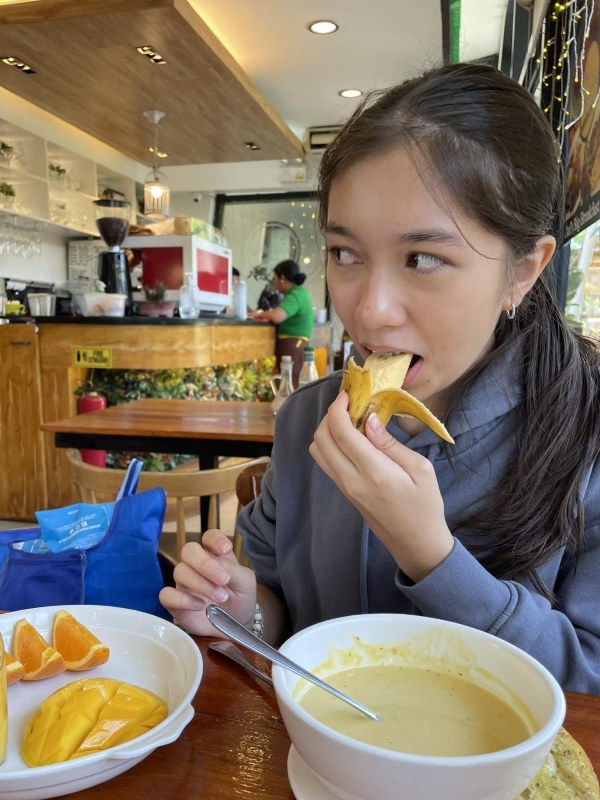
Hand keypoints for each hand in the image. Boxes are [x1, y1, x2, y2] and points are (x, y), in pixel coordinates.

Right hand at [159, 531, 256, 635]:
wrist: (236, 627)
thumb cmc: (241, 599)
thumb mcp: (245, 582)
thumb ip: (234, 570)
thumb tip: (218, 566)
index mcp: (216, 555)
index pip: (209, 537)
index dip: (215, 539)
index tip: (225, 550)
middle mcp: (197, 566)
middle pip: (189, 550)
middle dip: (204, 563)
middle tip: (223, 579)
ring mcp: (184, 584)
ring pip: (179, 571)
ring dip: (201, 583)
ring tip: (220, 597)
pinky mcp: (175, 604)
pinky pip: (166, 595)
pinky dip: (182, 599)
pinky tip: (199, 605)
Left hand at [309, 392, 452, 581]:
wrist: (416, 544)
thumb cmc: (425, 506)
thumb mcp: (420, 469)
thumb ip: (390, 444)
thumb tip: (369, 420)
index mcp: (373, 472)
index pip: (340, 432)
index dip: (338, 408)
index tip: (347, 394)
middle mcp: (352, 480)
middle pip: (321, 439)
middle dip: (329, 416)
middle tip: (349, 405)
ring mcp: (345, 488)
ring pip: (317, 452)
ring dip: (327, 431)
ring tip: (349, 420)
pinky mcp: (344, 493)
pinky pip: (326, 463)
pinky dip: (330, 444)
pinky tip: (350, 438)